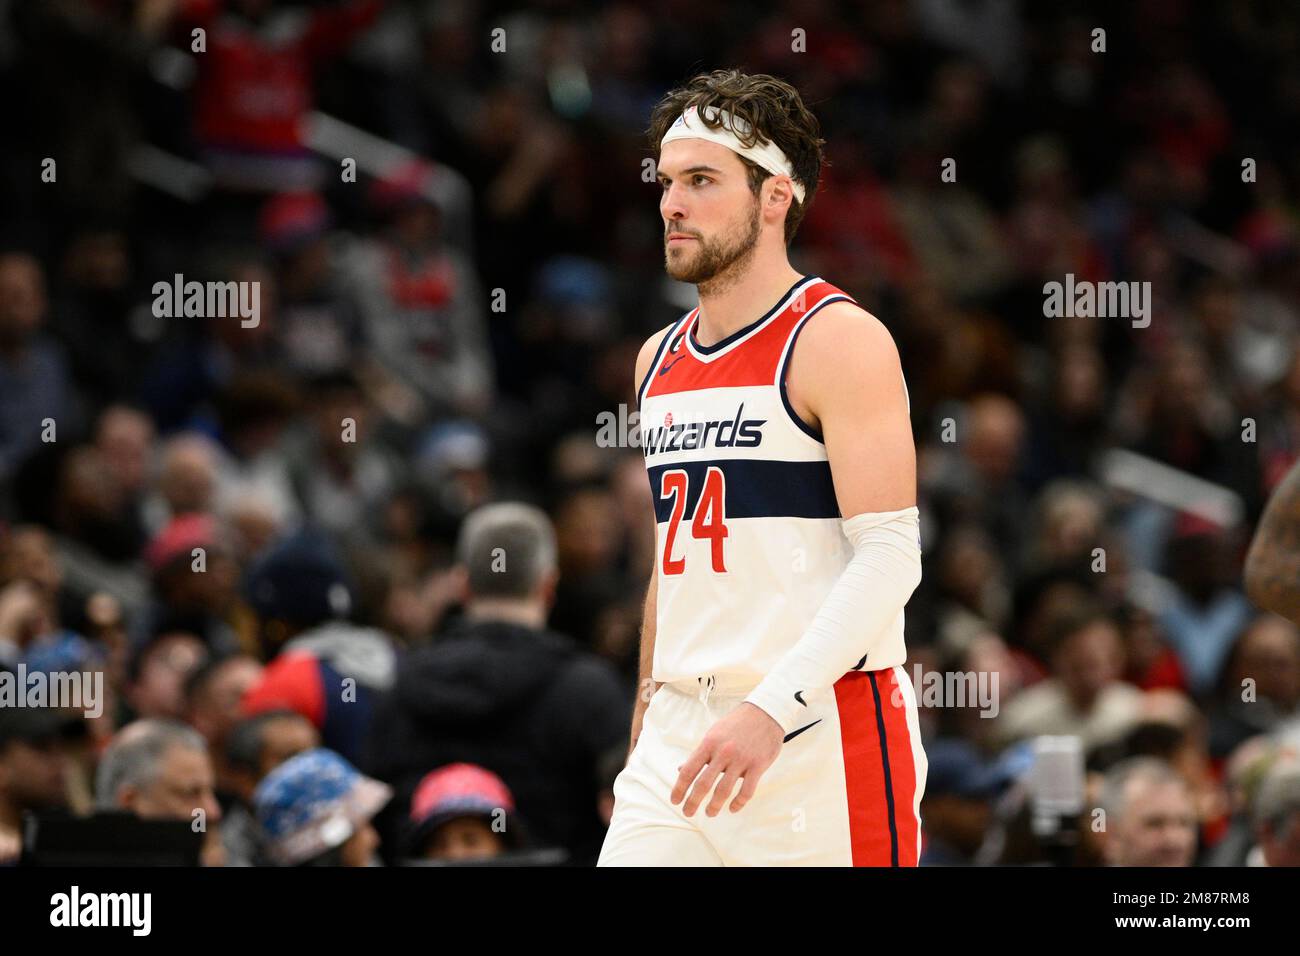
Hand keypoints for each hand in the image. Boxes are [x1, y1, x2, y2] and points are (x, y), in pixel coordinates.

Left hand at [671, 702, 782, 816]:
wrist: (765, 713)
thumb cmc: (735, 725)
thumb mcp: (713, 734)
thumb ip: (700, 753)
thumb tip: (681, 769)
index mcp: (709, 744)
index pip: (689, 770)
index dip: (679, 788)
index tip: (675, 801)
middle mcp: (723, 752)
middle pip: (703, 784)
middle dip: (693, 802)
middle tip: (688, 812)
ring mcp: (741, 759)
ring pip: (724, 790)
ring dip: (714, 806)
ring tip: (709, 813)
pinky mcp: (758, 765)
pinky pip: (746, 790)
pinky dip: (738, 803)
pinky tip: (733, 808)